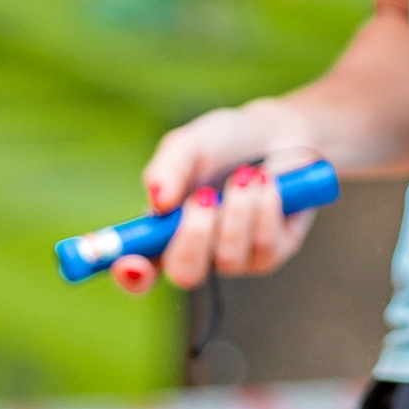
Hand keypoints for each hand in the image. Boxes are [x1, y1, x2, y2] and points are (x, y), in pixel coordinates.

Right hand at [126, 100, 324, 289]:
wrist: (278, 134)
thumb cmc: (224, 142)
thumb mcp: (189, 145)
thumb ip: (169, 168)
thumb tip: (157, 199)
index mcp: (163, 232)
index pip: (139, 270)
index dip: (130, 274)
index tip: (130, 263)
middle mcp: (197, 253)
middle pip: (184, 274)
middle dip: (194, 236)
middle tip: (204, 196)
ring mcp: (235, 259)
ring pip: (229, 257)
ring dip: (237, 209)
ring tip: (246, 174)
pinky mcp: (271, 254)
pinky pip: (264, 245)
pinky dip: (264, 207)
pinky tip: (267, 183)